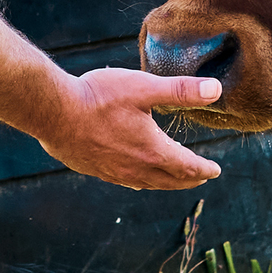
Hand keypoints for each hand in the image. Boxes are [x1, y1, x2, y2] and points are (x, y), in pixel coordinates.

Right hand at [37, 68, 224, 190]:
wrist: (55, 112)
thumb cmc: (99, 97)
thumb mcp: (144, 88)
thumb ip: (181, 91)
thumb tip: (216, 90)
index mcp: (153, 152)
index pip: (187, 167)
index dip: (204, 169)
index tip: (215, 170)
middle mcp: (136, 169)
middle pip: (171, 180)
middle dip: (189, 179)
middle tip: (201, 177)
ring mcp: (114, 173)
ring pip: (149, 184)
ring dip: (166, 182)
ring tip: (173, 179)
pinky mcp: (96, 170)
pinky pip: (126, 182)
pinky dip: (142, 181)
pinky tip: (136, 176)